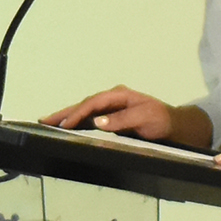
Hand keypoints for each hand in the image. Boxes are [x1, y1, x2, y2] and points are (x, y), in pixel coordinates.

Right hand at [43, 85, 203, 148]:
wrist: (175, 126)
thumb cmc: (162, 121)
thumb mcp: (146, 119)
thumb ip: (123, 120)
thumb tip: (98, 122)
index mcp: (119, 95)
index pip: (93, 103)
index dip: (78, 113)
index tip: (64, 124)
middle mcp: (112, 99)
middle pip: (84, 104)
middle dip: (64, 112)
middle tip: (44, 120)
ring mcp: (111, 107)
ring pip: (84, 110)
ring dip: (67, 116)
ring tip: (48, 122)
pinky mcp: (111, 117)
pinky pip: (90, 118)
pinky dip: (76, 121)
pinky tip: (66, 126)